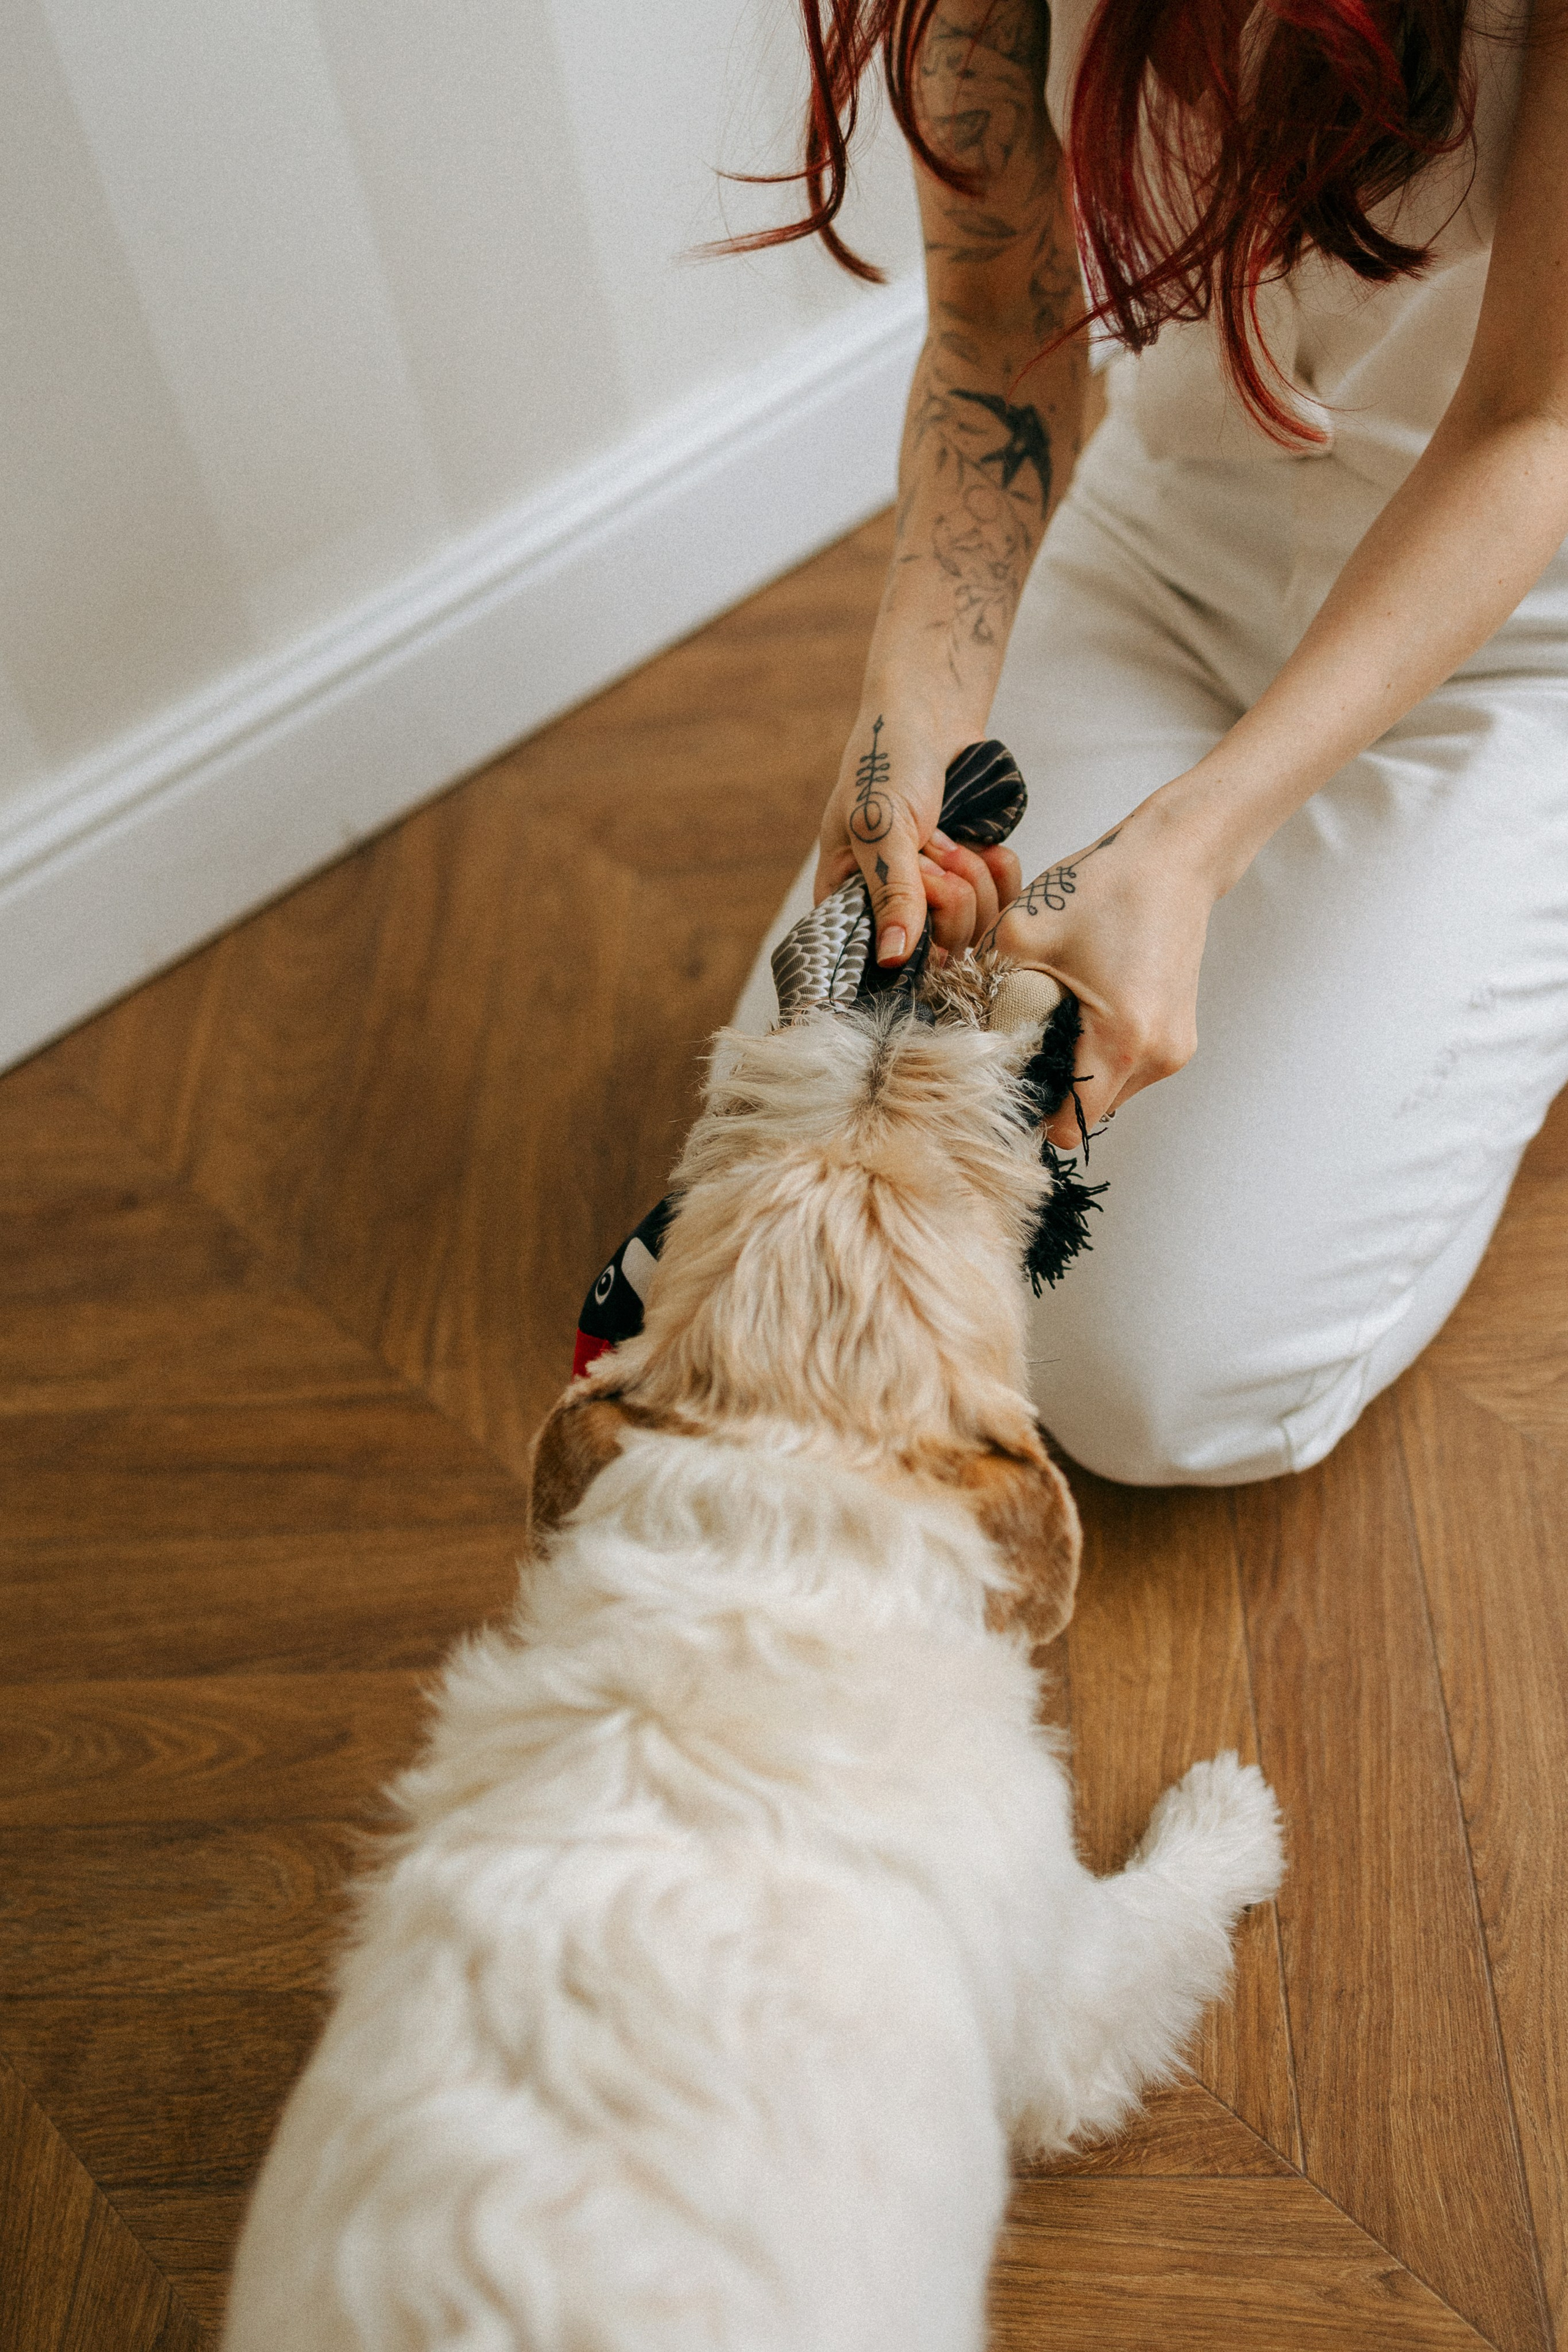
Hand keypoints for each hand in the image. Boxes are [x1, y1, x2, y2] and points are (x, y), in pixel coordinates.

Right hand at [816, 706, 1020, 961]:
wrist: (930, 721)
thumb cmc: (886, 763)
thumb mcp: (880, 826)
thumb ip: (891, 891)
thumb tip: (892, 958)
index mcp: (849, 906)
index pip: (885, 959)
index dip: (916, 929)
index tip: (920, 880)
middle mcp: (892, 915)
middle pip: (941, 949)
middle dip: (950, 890)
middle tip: (933, 843)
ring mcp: (937, 905)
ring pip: (977, 930)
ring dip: (976, 875)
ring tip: (952, 836)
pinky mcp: (976, 888)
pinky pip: (1004, 906)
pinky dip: (1001, 870)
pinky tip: (983, 842)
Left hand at [986, 803, 1218, 1150]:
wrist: (1172, 857)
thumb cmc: (1102, 888)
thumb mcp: (1021, 937)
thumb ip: (988, 996)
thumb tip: (962, 1041)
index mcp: (1122, 1038)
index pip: (1067, 1123)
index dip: (1029, 1109)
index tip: (1004, 1079)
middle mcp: (1158, 1056)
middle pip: (1086, 1110)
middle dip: (1050, 1084)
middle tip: (1024, 1036)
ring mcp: (1174, 1049)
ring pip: (1106, 1091)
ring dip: (1075, 1067)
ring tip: (1055, 1013)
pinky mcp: (1178, 1037)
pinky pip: (1125, 1068)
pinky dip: (1097, 1051)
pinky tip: (1082, 1006)